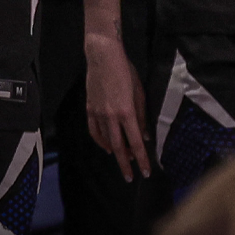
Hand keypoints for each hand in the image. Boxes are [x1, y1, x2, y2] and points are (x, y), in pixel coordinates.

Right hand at [86, 31, 150, 180]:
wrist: (103, 56)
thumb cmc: (125, 71)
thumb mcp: (139, 92)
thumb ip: (141, 116)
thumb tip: (144, 135)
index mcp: (126, 111)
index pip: (135, 142)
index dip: (141, 159)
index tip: (145, 172)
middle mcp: (111, 116)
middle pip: (119, 147)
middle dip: (126, 164)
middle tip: (130, 177)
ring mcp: (98, 113)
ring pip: (105, 140)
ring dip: (115, 153)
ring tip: (122, 160)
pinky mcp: (89, 109)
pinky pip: (94, 131)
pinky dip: (100, 141)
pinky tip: (106, 147)